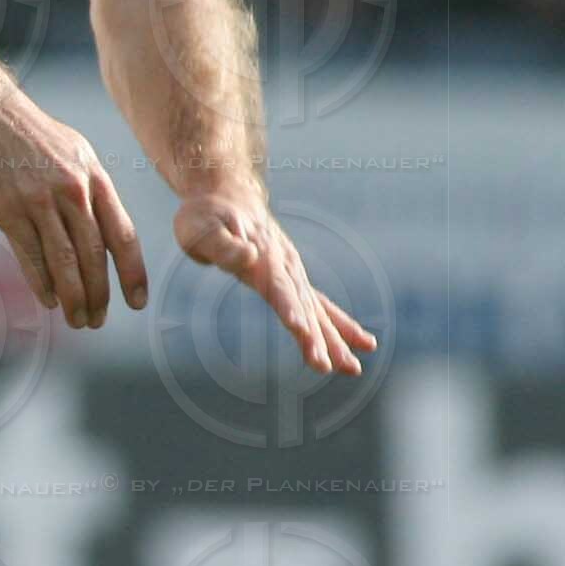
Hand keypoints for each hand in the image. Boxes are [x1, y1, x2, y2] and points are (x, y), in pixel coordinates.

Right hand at [0, 86, 149, 328]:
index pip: (122, 235)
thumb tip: (106, 232)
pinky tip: (48, 300)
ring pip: (64, 261)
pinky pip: (30, 255)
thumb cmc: (33, 136)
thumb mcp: (76, 155)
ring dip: (73, 297)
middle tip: (97, 321)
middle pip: (94, 255)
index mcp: (95, 180)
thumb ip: (92, 193)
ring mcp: (40, 201)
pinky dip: (40, 282)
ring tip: (77, 320)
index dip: (132, 273)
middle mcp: (73, 193)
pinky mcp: (8, 209)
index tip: (137, 301)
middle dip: (99, 295)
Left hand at [174, 187, 377, 374]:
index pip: (277, 287)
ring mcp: (294, 273)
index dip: (288, 307)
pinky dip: (341, 326)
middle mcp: (285, 267)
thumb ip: (223, 245)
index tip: (299, 329)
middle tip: (329, 367)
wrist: (228, 196)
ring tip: (352, 369)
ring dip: (334, 340)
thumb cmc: (206, 215)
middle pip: (303, 306)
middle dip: (316, 338)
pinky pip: (321, 306)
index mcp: (262, 257)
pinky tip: (363, 345)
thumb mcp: (202, 227)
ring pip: (317, 311)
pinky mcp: (294, 279)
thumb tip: (248, 257)